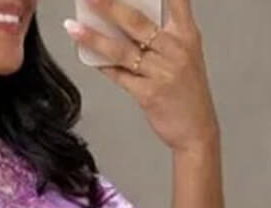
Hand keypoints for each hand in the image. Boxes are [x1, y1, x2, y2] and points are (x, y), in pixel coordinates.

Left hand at [64, 0, 218, 153]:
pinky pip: (119, 76)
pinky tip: (89, 57)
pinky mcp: (149, 95)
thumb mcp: (184, 56)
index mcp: (187, 35)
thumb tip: (121, 22)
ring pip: (121, 50)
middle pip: (136, 21)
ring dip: (94, 37)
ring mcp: (162, 73)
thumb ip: (160, 38)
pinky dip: (102, 66)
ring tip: (74, 28)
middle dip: (108, 6)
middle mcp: (175, 50)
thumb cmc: (188, 93)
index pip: (177, 0)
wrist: (197, 131)